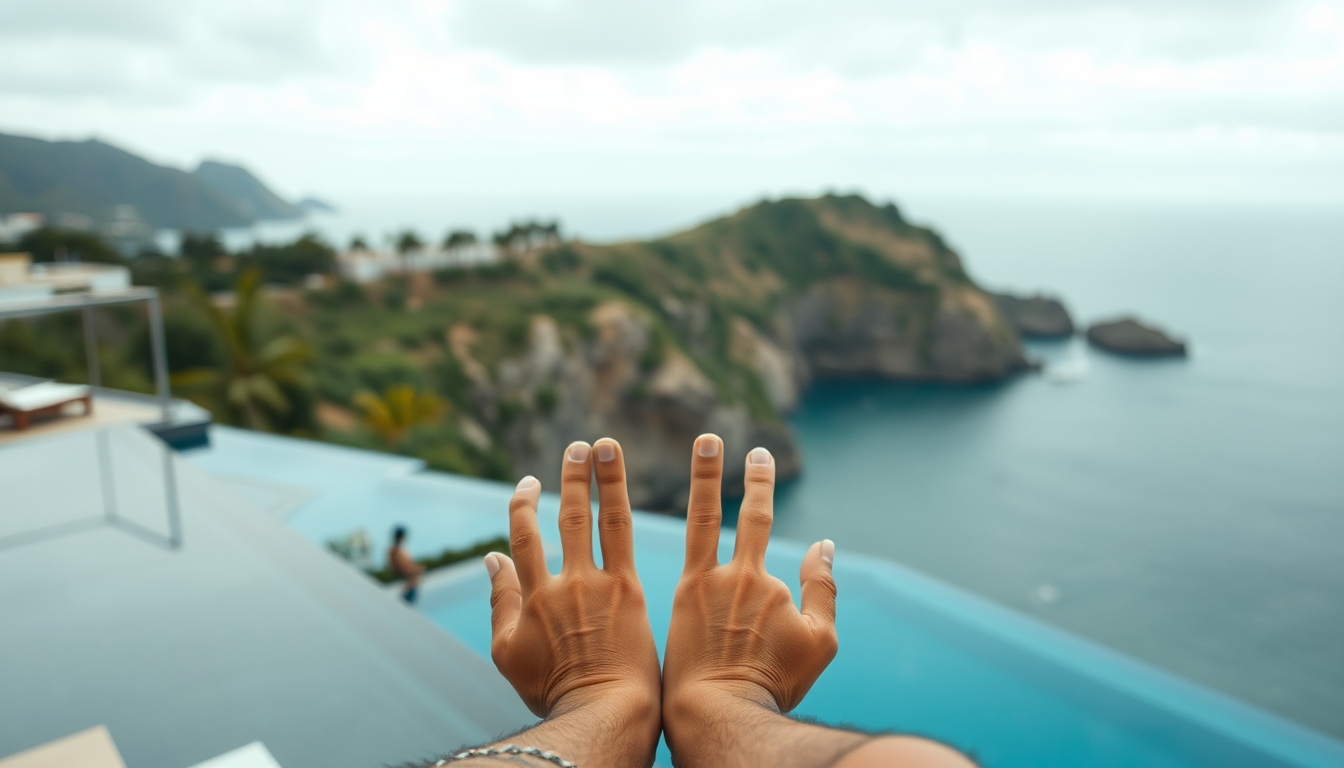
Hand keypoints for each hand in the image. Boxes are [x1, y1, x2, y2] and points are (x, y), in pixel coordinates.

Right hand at [484, 439, 660, 765]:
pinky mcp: (629, 590)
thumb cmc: (556, 692)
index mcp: (531, 598)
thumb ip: (502, 602)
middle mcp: (563, 583)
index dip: (522, 507)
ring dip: (599, 477)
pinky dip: (622, 502)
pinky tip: (626, 482)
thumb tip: (490, 559)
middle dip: (569, 480)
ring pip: (597, 517)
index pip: (522, 540)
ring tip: (603, 446)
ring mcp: (598, 584)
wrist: (601, 713)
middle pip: (565, 518)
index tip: (528, 486)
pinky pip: (625, 536)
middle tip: (576, 449)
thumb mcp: (510, 653)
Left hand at [663, 434, 837, 717]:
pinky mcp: (676, 598)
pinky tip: (627, 499)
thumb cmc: (773, 686)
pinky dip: (650, 524)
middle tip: (723, 441)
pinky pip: (671, 551)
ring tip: (696, 443)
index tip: (757, 459)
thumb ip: (823, 590)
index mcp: (767, 582)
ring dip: (699, 476)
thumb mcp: (820, 641)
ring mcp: (703, 584)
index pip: (762, 526)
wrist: (725, 715)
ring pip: (701, 516)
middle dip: (733, 474)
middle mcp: (736, 574)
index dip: (760, 489)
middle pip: (735, 511)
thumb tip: (824, 545)